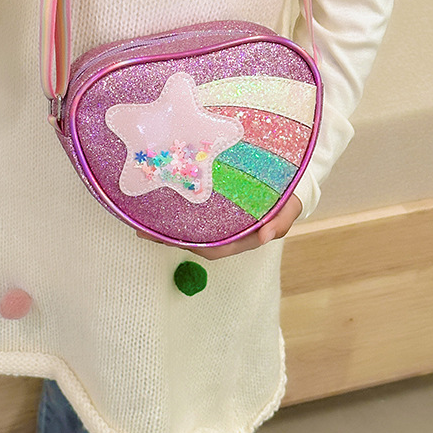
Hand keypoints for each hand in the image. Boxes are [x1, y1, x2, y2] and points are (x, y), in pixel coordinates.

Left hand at [136, 193, 302, 259]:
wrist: (290, 184)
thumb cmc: (288, 200)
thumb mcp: (288, 210)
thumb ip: (279, 223)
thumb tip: (265, 236)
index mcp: (241, 238)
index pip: (213, 248)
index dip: (190, 246)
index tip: (168, 239)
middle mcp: (227, 232)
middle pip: (194, 240)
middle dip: (169, 238)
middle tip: (142, 230)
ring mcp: (220, 220)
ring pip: (191, 227)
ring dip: (167, 226)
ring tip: (142, 216)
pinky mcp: (215, 207)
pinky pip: (194, 212)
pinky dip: (177, 210)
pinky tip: (160, 200)